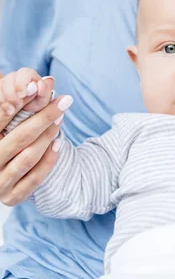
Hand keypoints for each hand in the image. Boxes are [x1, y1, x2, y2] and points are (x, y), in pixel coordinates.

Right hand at [0, 68, 72, 205]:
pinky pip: (34, 179)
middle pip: (20, 137)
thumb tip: (44, 81)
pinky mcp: (12, 197)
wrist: (1, 175)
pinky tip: (59, 143)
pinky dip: (49, 160)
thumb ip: (17, 100)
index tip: (40, 87)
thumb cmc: (5, 135)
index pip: (1, 117)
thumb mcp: (8, 119)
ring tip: (61, 118)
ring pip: (28, 157)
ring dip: (48, 136)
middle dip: (45, 117)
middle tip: (64, 101)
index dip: (21, 101)